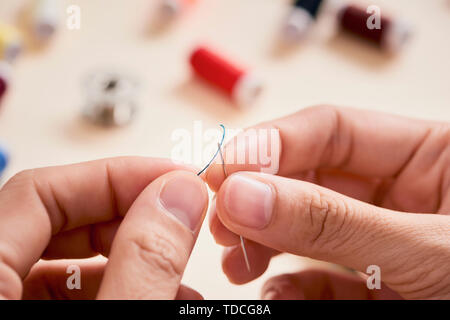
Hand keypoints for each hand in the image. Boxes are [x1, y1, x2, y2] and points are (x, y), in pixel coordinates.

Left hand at [0, 157, 207, 299]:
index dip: (115, 176)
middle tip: (183, 216)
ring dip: (132, 255)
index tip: (174, 178)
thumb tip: (180, 197)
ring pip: (67, 257)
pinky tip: (158, 293)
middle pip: (56, 219)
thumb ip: (141, 264)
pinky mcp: (26, 319)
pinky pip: (68, 290)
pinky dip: (118, 284)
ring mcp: (5, 303)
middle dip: (131, 214)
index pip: (39, 192)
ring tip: (181, 270)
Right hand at [206, 105, 449, 299]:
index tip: (222, 170)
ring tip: (234, 256)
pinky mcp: (371, 282)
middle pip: (308, 174)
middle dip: (259, 194)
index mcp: (430, 156)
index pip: (330, 130)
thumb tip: (244, 193)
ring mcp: (381, 239)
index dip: (270, 144)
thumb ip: (333, 221)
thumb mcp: (428, 250)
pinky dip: (289, 283)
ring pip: (304, 223)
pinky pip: (318, 273)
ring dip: (263, 237)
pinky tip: (274, 292)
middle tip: (220, 216)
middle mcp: (400, 192)